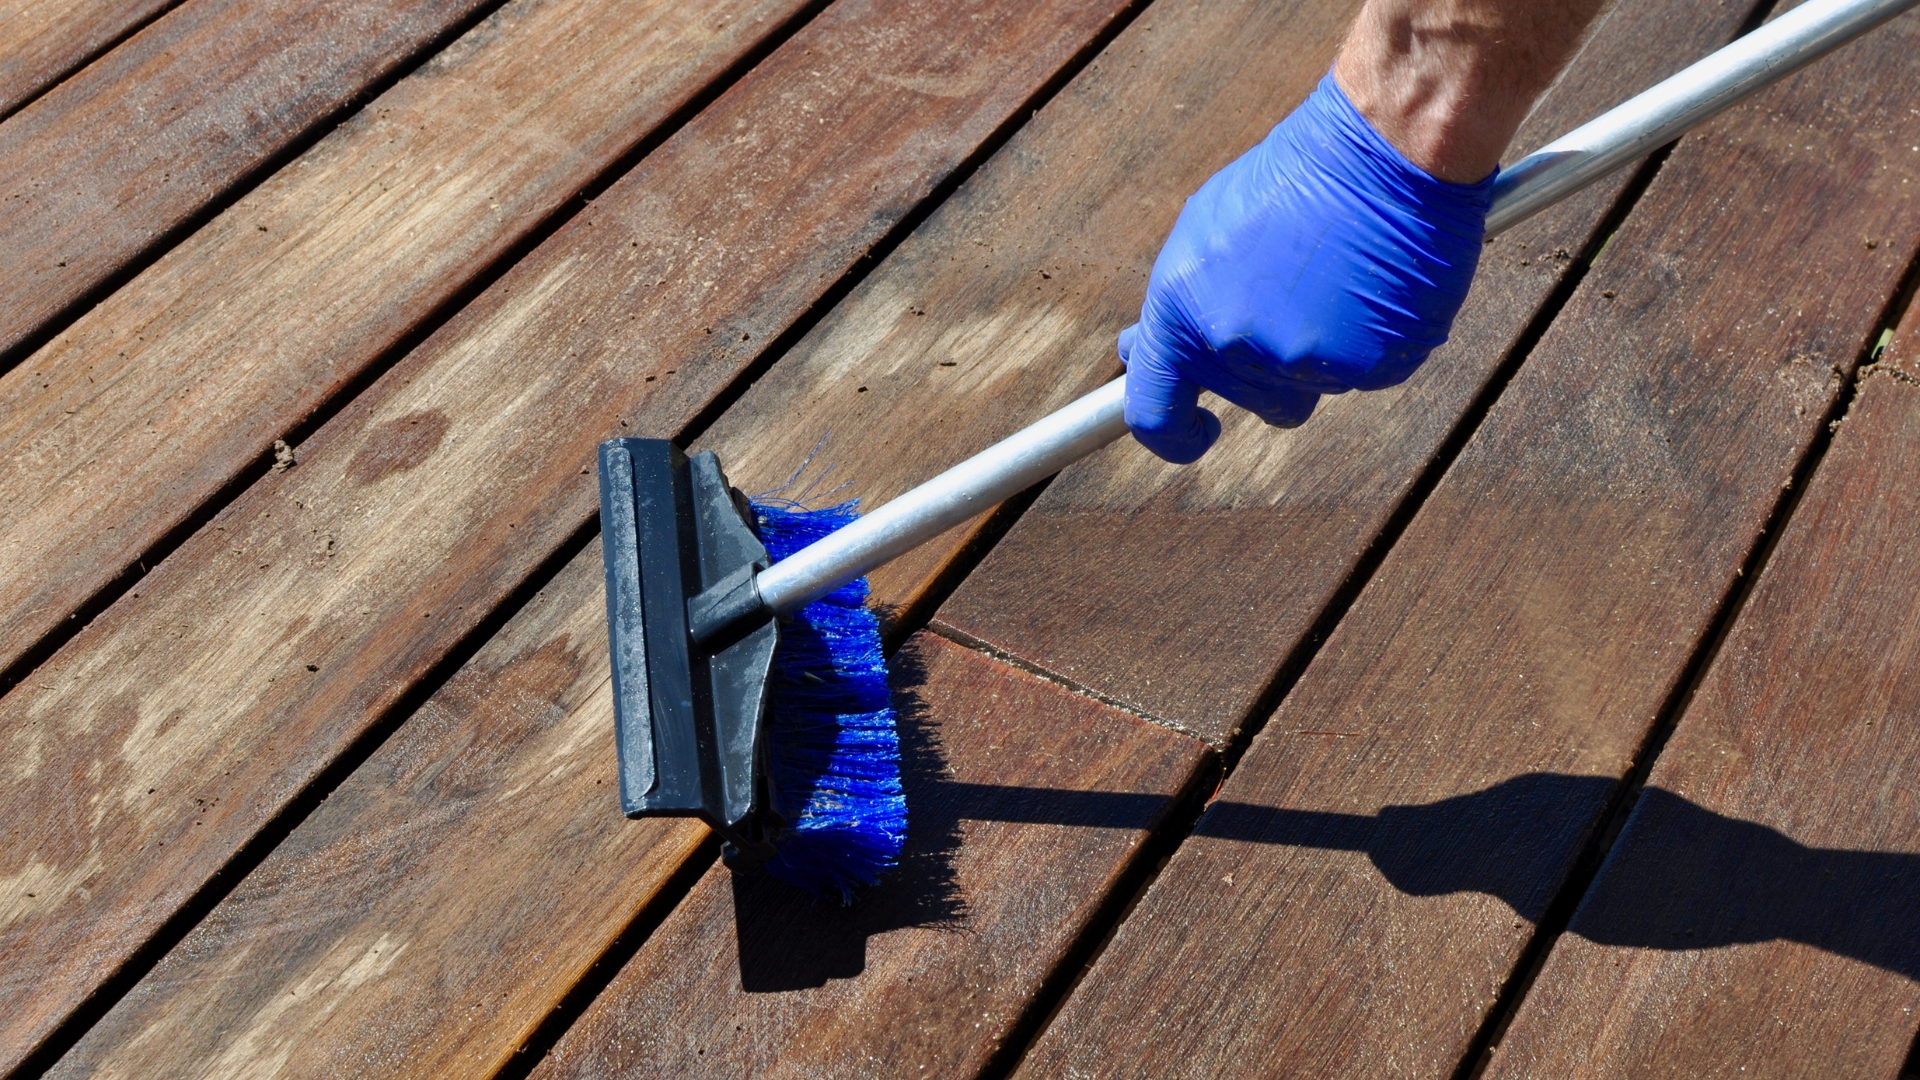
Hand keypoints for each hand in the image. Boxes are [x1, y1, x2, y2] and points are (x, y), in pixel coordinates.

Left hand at [1121, 72, 1496, 463]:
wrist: (1382, 149)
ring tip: (1337, 276)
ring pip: (1308, 389)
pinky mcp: (1367, 364)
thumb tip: (1134, 353)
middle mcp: (1234, 343)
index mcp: (1182, 309)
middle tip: (1295, 291)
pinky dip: (1370, 342)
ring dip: (1319, 350)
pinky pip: (1362, 375)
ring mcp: (1302, 359)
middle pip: (1249, 398)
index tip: (1199, 431)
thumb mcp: (1205, 231)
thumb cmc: (1293, 181)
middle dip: (1266, 363)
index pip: (1154, 411)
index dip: (1174, 436)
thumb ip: (1175, 306)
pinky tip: (1374, 285)